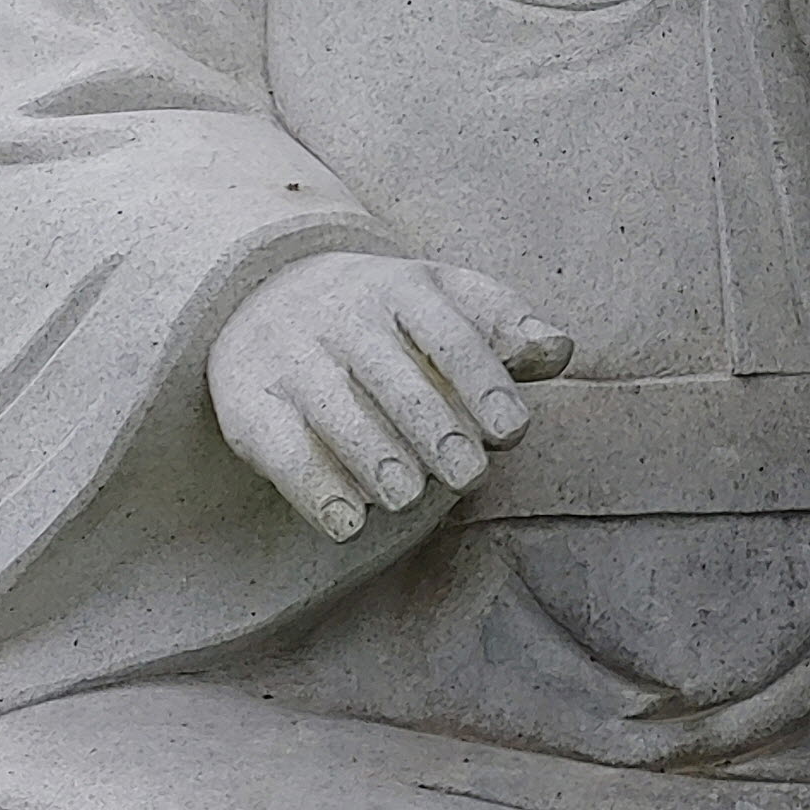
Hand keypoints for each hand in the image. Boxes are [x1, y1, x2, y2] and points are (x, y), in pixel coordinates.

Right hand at [209, 253, 572, 542]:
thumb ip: (504, 330)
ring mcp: (290, 355)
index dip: (483, 382)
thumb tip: (560, 350)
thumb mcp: (444, 303)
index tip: (512, 430)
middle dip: (431, 426)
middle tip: (466, 473)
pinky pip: (280, 446)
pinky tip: (347, 522)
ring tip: (406, 498)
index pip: (449, 332)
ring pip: (334, 408)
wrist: (262, 291)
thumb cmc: (385, 315)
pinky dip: (313, 486)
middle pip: (390, 373)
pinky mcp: (249, 402)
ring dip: (373, 456)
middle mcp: (341, 314)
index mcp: (401, 287)